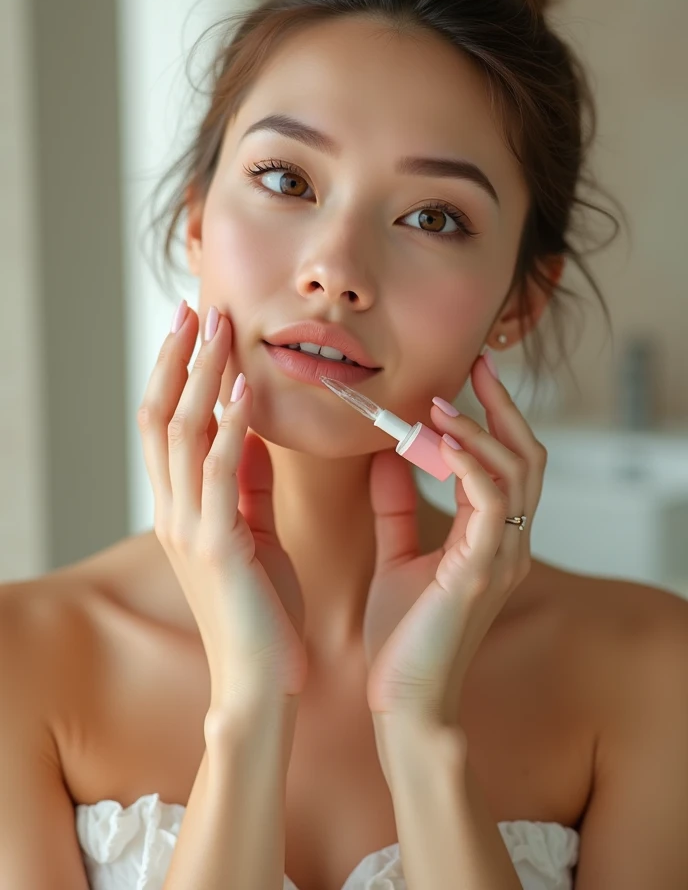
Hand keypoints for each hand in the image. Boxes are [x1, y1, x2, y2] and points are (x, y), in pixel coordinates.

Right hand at [137, 302, 306, 711]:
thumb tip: (253, 434)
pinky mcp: (217, 545)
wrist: (262, 680)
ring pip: (182, 435)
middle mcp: (173, 512)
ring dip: (200, 377)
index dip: (175, 374)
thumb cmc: (261, 610)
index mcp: (180, 509)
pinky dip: (230, 427)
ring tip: (218, 330)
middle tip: (196, 309)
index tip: (191, 330)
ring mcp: (189, 527)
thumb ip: (247, 486)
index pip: (166, 426)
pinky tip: (243, 391)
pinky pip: (220, 473)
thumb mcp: (252, 535)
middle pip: (162, 418)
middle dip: (178, 360)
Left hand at [363, 352, 545, 724]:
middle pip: (527, 456)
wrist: (401, 703)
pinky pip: (490, 501)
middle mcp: (507, 543)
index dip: (491, 418)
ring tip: (440, 403)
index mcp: (491, 539)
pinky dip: (470, 463)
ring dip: (479, 429)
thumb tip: (387, 457)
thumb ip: (397, 508)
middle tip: (475, 367)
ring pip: (516, 471)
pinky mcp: (481, 571)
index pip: (507, 463)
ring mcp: (501, 557)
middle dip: (502, 406)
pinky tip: (440, 440)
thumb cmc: (401, 638)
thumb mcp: (397, 557)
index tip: (464, 379)